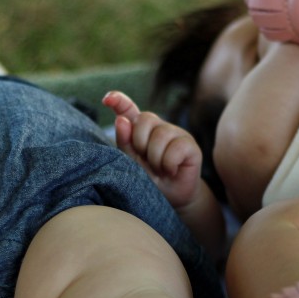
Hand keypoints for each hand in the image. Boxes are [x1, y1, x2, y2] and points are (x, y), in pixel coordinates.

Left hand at [102, 91, 202, 209]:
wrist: (171, 199)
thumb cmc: (150, 180)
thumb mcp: (132, 163)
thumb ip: (125, 142)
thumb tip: (121, 120)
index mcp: (141, 130)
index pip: (129, 110)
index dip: (119, 101)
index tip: (106, 98)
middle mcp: (159, 127)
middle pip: (145, 119)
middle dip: (140, 143)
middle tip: (147, 162)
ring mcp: (177, 134)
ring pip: (160, 135)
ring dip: (155, 158)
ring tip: (160, 170)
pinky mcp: (191, 145)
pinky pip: (176, 148)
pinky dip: (169, 164)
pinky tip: (171, 171)